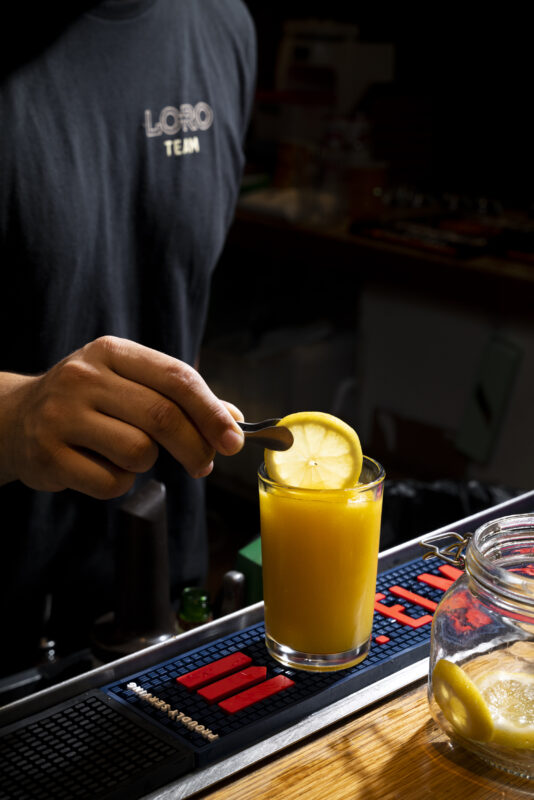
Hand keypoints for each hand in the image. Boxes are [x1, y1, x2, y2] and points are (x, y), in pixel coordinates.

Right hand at [0, 336, 243, 498]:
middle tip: (205, 465)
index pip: (177, 378)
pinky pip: (111, 483)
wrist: (14, 419)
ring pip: (139, 452)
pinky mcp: (49, 456)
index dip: (212, 411)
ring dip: (147, 464)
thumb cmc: (87, 402)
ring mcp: (62, 416)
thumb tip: (235, 420)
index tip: (235, 439)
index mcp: (112, 353)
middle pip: (163, 417)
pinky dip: (119, 483)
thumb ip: (179, 397)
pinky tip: (100, 468)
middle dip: (196, 447)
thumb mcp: (128, 384)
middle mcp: (84, 378)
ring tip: (127, 455)